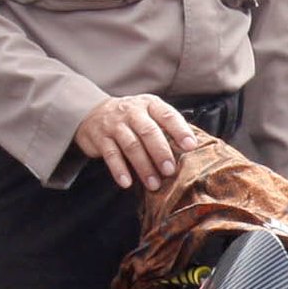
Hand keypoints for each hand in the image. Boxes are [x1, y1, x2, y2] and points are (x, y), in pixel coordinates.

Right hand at [72, 94, 195, 190]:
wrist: (94, 112)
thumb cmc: (132, 118)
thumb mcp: (150, 114)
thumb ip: (167, 127)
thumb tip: (192, 149)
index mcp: (150, 104)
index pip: (167, 115)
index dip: (180, 130)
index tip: (191, 146)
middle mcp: (132, 112)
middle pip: (148, 131)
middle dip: (161, 152)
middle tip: (170, 171)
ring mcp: (114, 124)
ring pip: (131, 145)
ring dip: (143, 166)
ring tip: (154, 184)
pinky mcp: (100, 138)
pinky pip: (110, 155)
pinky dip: (119, 170)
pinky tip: (127, 183)